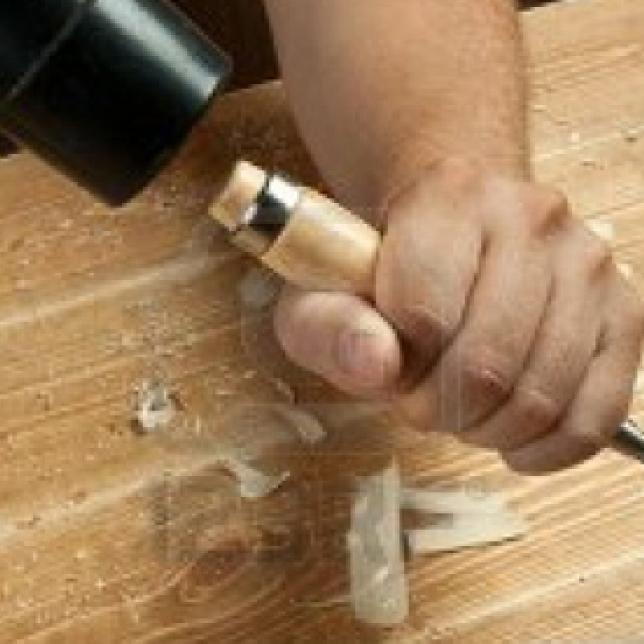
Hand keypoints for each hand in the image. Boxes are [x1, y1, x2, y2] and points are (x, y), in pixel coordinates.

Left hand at [274, 157, 643, 473]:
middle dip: (439, 409)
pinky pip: (599, 412)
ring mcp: (588, 264)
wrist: (457, 227)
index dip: (396, 369)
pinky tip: (514, 445)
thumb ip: (328, 327)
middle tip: (420, 403)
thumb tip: (378, 367)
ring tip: (460, 412)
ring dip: (487, 429)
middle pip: (486, 363)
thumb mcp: (323, 291)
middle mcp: (532, 217)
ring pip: (542, 395)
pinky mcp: (625, 312)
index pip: (422, 316)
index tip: (389, 369)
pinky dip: (551, 448)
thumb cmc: (387, 268)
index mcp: (449, 197)